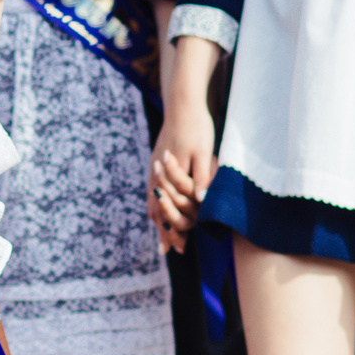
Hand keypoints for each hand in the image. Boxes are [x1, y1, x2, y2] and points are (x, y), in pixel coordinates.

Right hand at [149, 98, 217, 250]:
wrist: (183, 103)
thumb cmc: (196, 127)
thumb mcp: (203, 152)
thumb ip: (201, 177)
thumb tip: (201, 202)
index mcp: (168, 173)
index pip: (165, 209)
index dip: (171, 230)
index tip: (177, 249)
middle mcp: (157, 172)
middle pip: (156, 208)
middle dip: (163, 230)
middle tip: (168, 251)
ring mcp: (156, 167)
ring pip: (152, 198)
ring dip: (158, 218)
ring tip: (163, 234)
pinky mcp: (159, 160)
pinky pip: (153, 187)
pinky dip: (155, 202)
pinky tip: (160, 205)